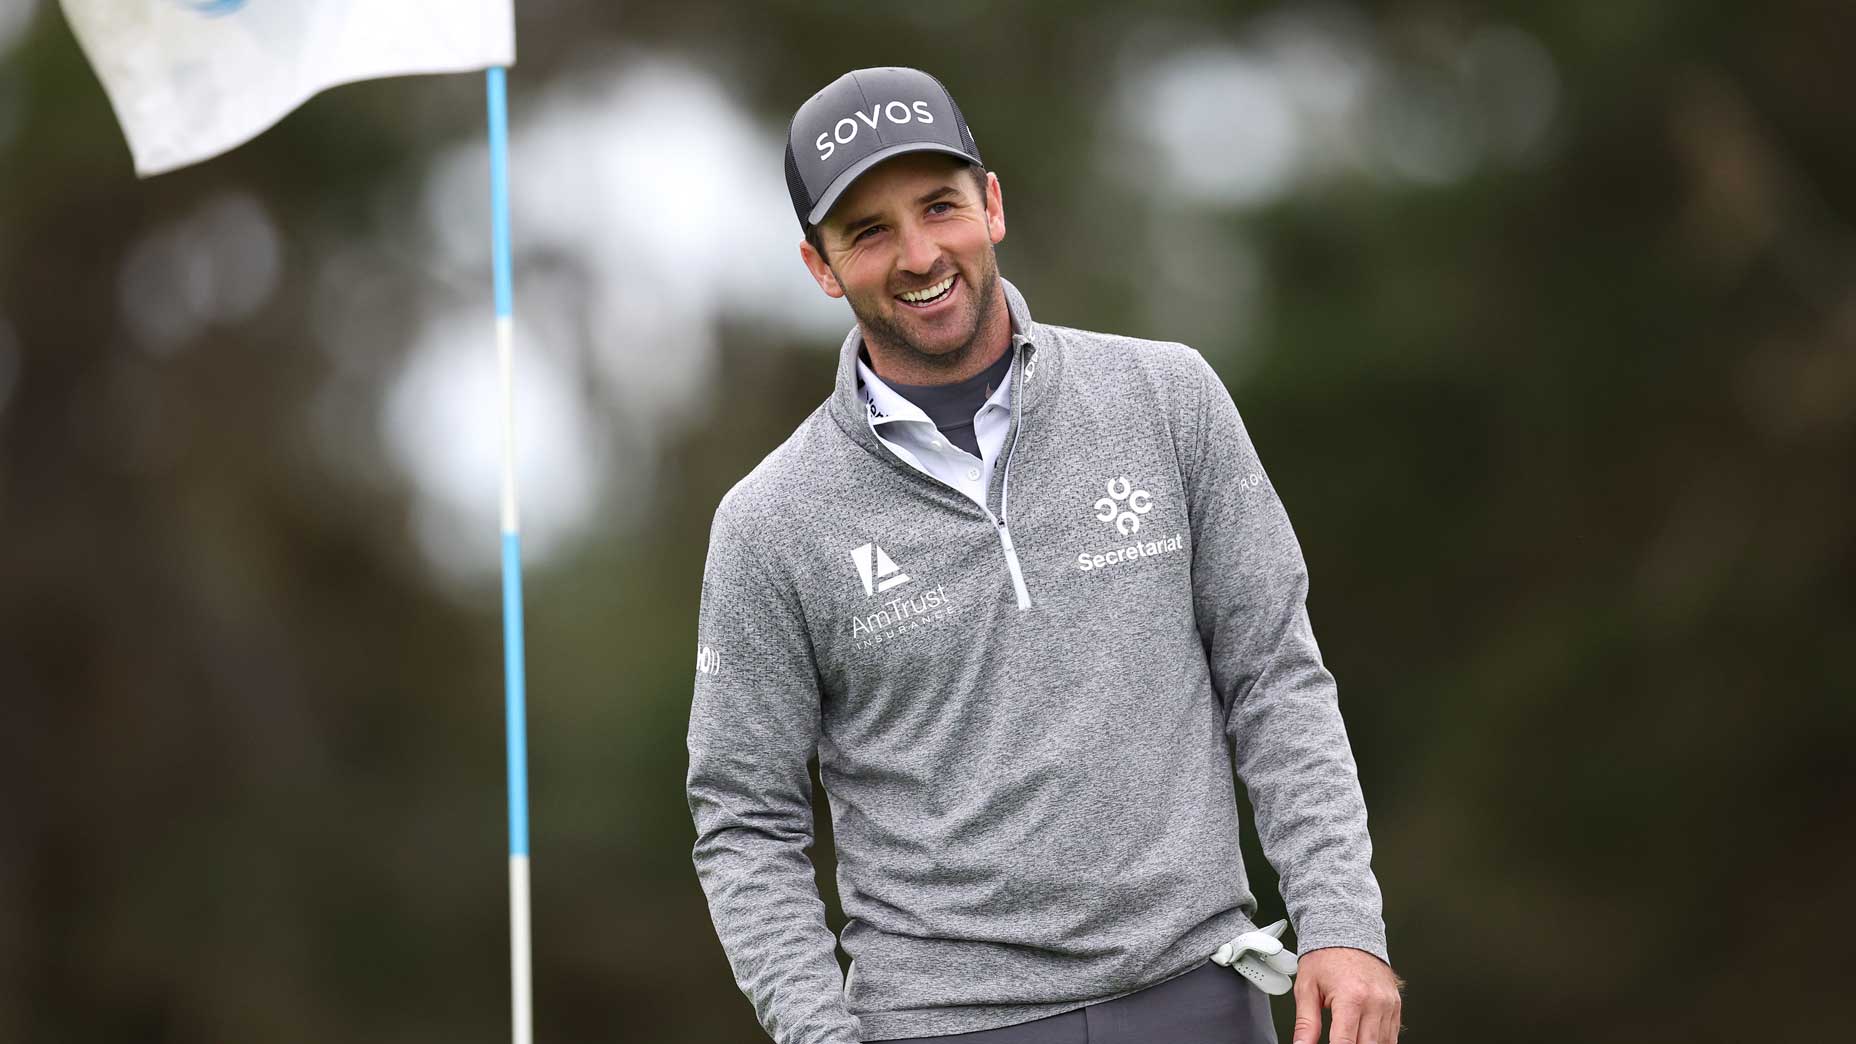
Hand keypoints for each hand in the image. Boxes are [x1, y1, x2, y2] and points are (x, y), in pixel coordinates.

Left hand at [1290, 946, 1404, 1043]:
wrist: (1348, 932)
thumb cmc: (1326, 956)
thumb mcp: (1307, 987)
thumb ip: (1306, 1022)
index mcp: (1352, 997)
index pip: (1345, 1043)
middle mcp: (1375, 1002)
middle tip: (1337, 1042)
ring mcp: (1388, 1004)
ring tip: (1348, 1039)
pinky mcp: (1395, 1006)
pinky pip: (1392, 1036)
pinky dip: (1378, 1043)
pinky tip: (1364, 1039)